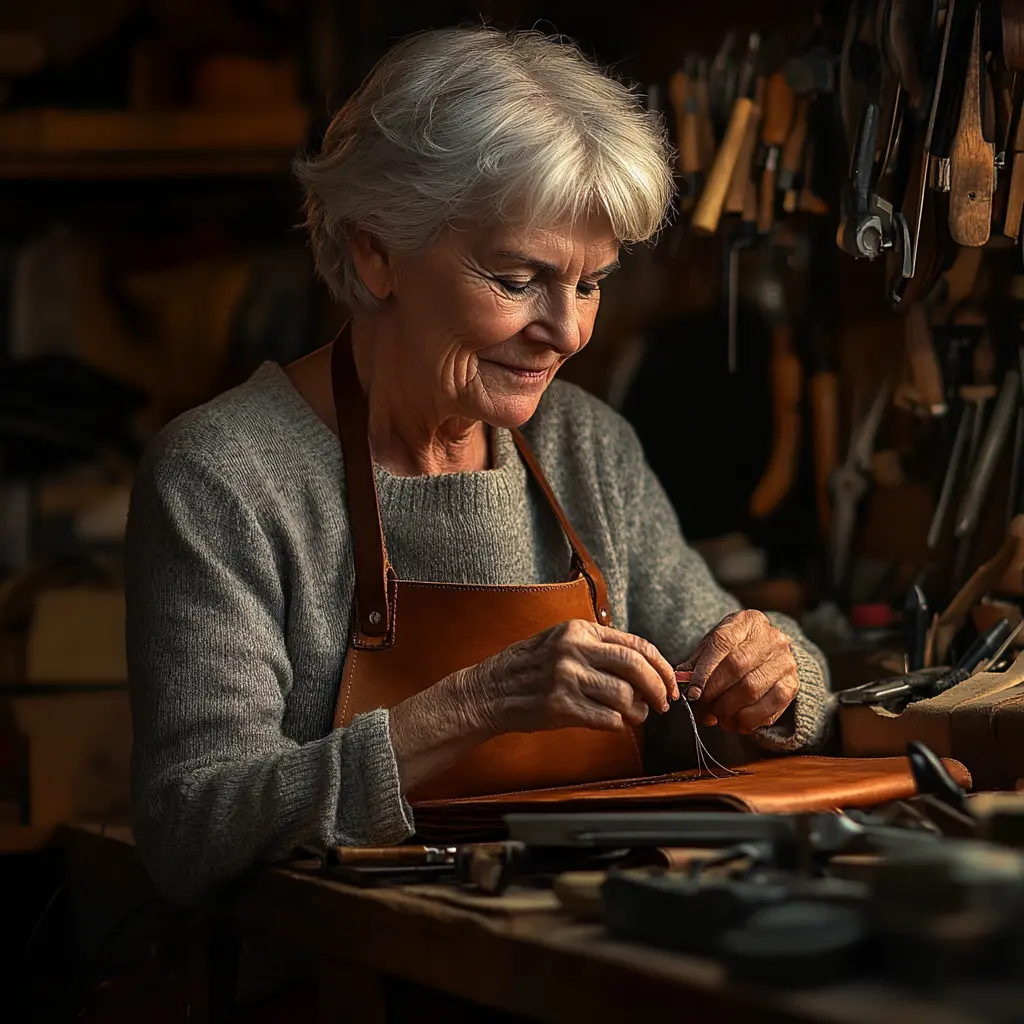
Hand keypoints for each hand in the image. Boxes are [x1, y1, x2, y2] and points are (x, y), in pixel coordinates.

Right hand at [461, 619, 678, 736]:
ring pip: (624, 696)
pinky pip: (607, 719)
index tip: (670, 683)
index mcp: (579, 630)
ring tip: (633, 715)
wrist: (490, 690)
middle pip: (635, 667)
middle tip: (663, 703)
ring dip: (637, 711)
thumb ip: (599, 648)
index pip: (636, 645)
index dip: (661, 667)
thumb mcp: (562, 642)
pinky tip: (612, 722)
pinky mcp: (560, 706)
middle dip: (658, 688)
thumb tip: (648, 667)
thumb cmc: (532, 668)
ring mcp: (566, 677)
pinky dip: (617, 724)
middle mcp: (573, 649)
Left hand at [676, 610, 798, 733]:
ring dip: (728, 709)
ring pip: (752, 690)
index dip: (705, 671)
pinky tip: (735, 722)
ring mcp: (785, 661)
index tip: (692, 693)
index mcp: (747, 621)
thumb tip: (680, 680)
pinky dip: (748, 720)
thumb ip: (698, 660)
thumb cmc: (735, 648)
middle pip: (737, 668)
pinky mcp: (792, 684)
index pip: (722, 643)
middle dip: (714, 693)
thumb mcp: (715, 645)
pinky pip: (769, 708)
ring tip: (715, 716)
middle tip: (701, 709)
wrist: (770, 652)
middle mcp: (771, 638)